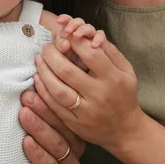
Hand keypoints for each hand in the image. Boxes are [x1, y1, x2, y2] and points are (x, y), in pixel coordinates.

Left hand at [19, 90, 84, 163]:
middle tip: (28, 97)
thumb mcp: (42, 125)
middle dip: (43, 110)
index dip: (49, 97)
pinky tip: (27, 142)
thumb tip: (30, 86)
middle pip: (62, 126)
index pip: (64, 112)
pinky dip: (38, 153)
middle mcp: (75, 146)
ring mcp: (69, 163)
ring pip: (58, 145)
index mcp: (73, 130)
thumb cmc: (36, 145)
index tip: (35, 83)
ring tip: (25, 115)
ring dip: (39, 128)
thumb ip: (40, 110)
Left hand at [34, 35, 142, 149]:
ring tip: (39, 59)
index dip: (74, 41)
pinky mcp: (74, 124)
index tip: (64, 33)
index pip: (90, 55)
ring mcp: (86, 111)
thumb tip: (91, 34)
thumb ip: (111, 51)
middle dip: (52, 54)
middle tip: (46, 46)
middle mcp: (99, 95)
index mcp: (113, 79)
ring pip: (57, 89)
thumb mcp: (127, 71)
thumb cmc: (124, 94)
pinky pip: (53, 105)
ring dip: (43, 71)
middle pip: (67, 71)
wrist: (125, 130)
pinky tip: (37, 78)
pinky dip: (42, 90)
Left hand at [56, 15, 106, 71]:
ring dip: (83, 30)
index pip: (68, 21)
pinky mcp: (101, 44)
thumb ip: (60, 47)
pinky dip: (98, 39)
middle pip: (79, 22)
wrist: (83, 71)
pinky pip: (101, 37)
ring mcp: (92, 37)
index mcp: (70, 31)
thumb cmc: (68, 60)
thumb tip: (65, 44)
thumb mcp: (61, 54)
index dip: (64, 19)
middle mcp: (82, 32)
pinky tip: (93, 45)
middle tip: (67, 31)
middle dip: (73, 24)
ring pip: (89, 28)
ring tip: (76, 36)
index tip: (59, 21)